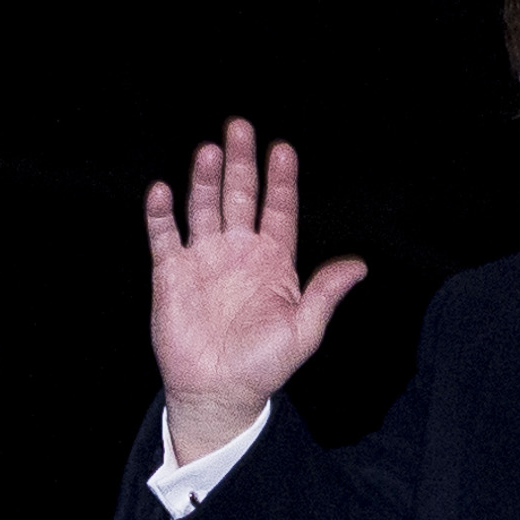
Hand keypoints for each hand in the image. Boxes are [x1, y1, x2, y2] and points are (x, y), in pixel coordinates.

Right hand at [145, 117, 368, 460]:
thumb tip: (359, 266)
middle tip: (239, 128)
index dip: (281, 181)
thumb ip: (325, 293)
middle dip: (240, 163)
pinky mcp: (171, 273)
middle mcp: (238, 252)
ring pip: (204, 207)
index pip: (278, 210)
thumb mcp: (304, 330)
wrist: (219, 391)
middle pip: (239, 197)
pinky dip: (161, 214)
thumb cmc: (264, 364)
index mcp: (273, 261)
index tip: (283, 150)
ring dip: (205, 179)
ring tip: (209, 151)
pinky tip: (163, 190)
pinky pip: (164, 236)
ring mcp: (204, 259)